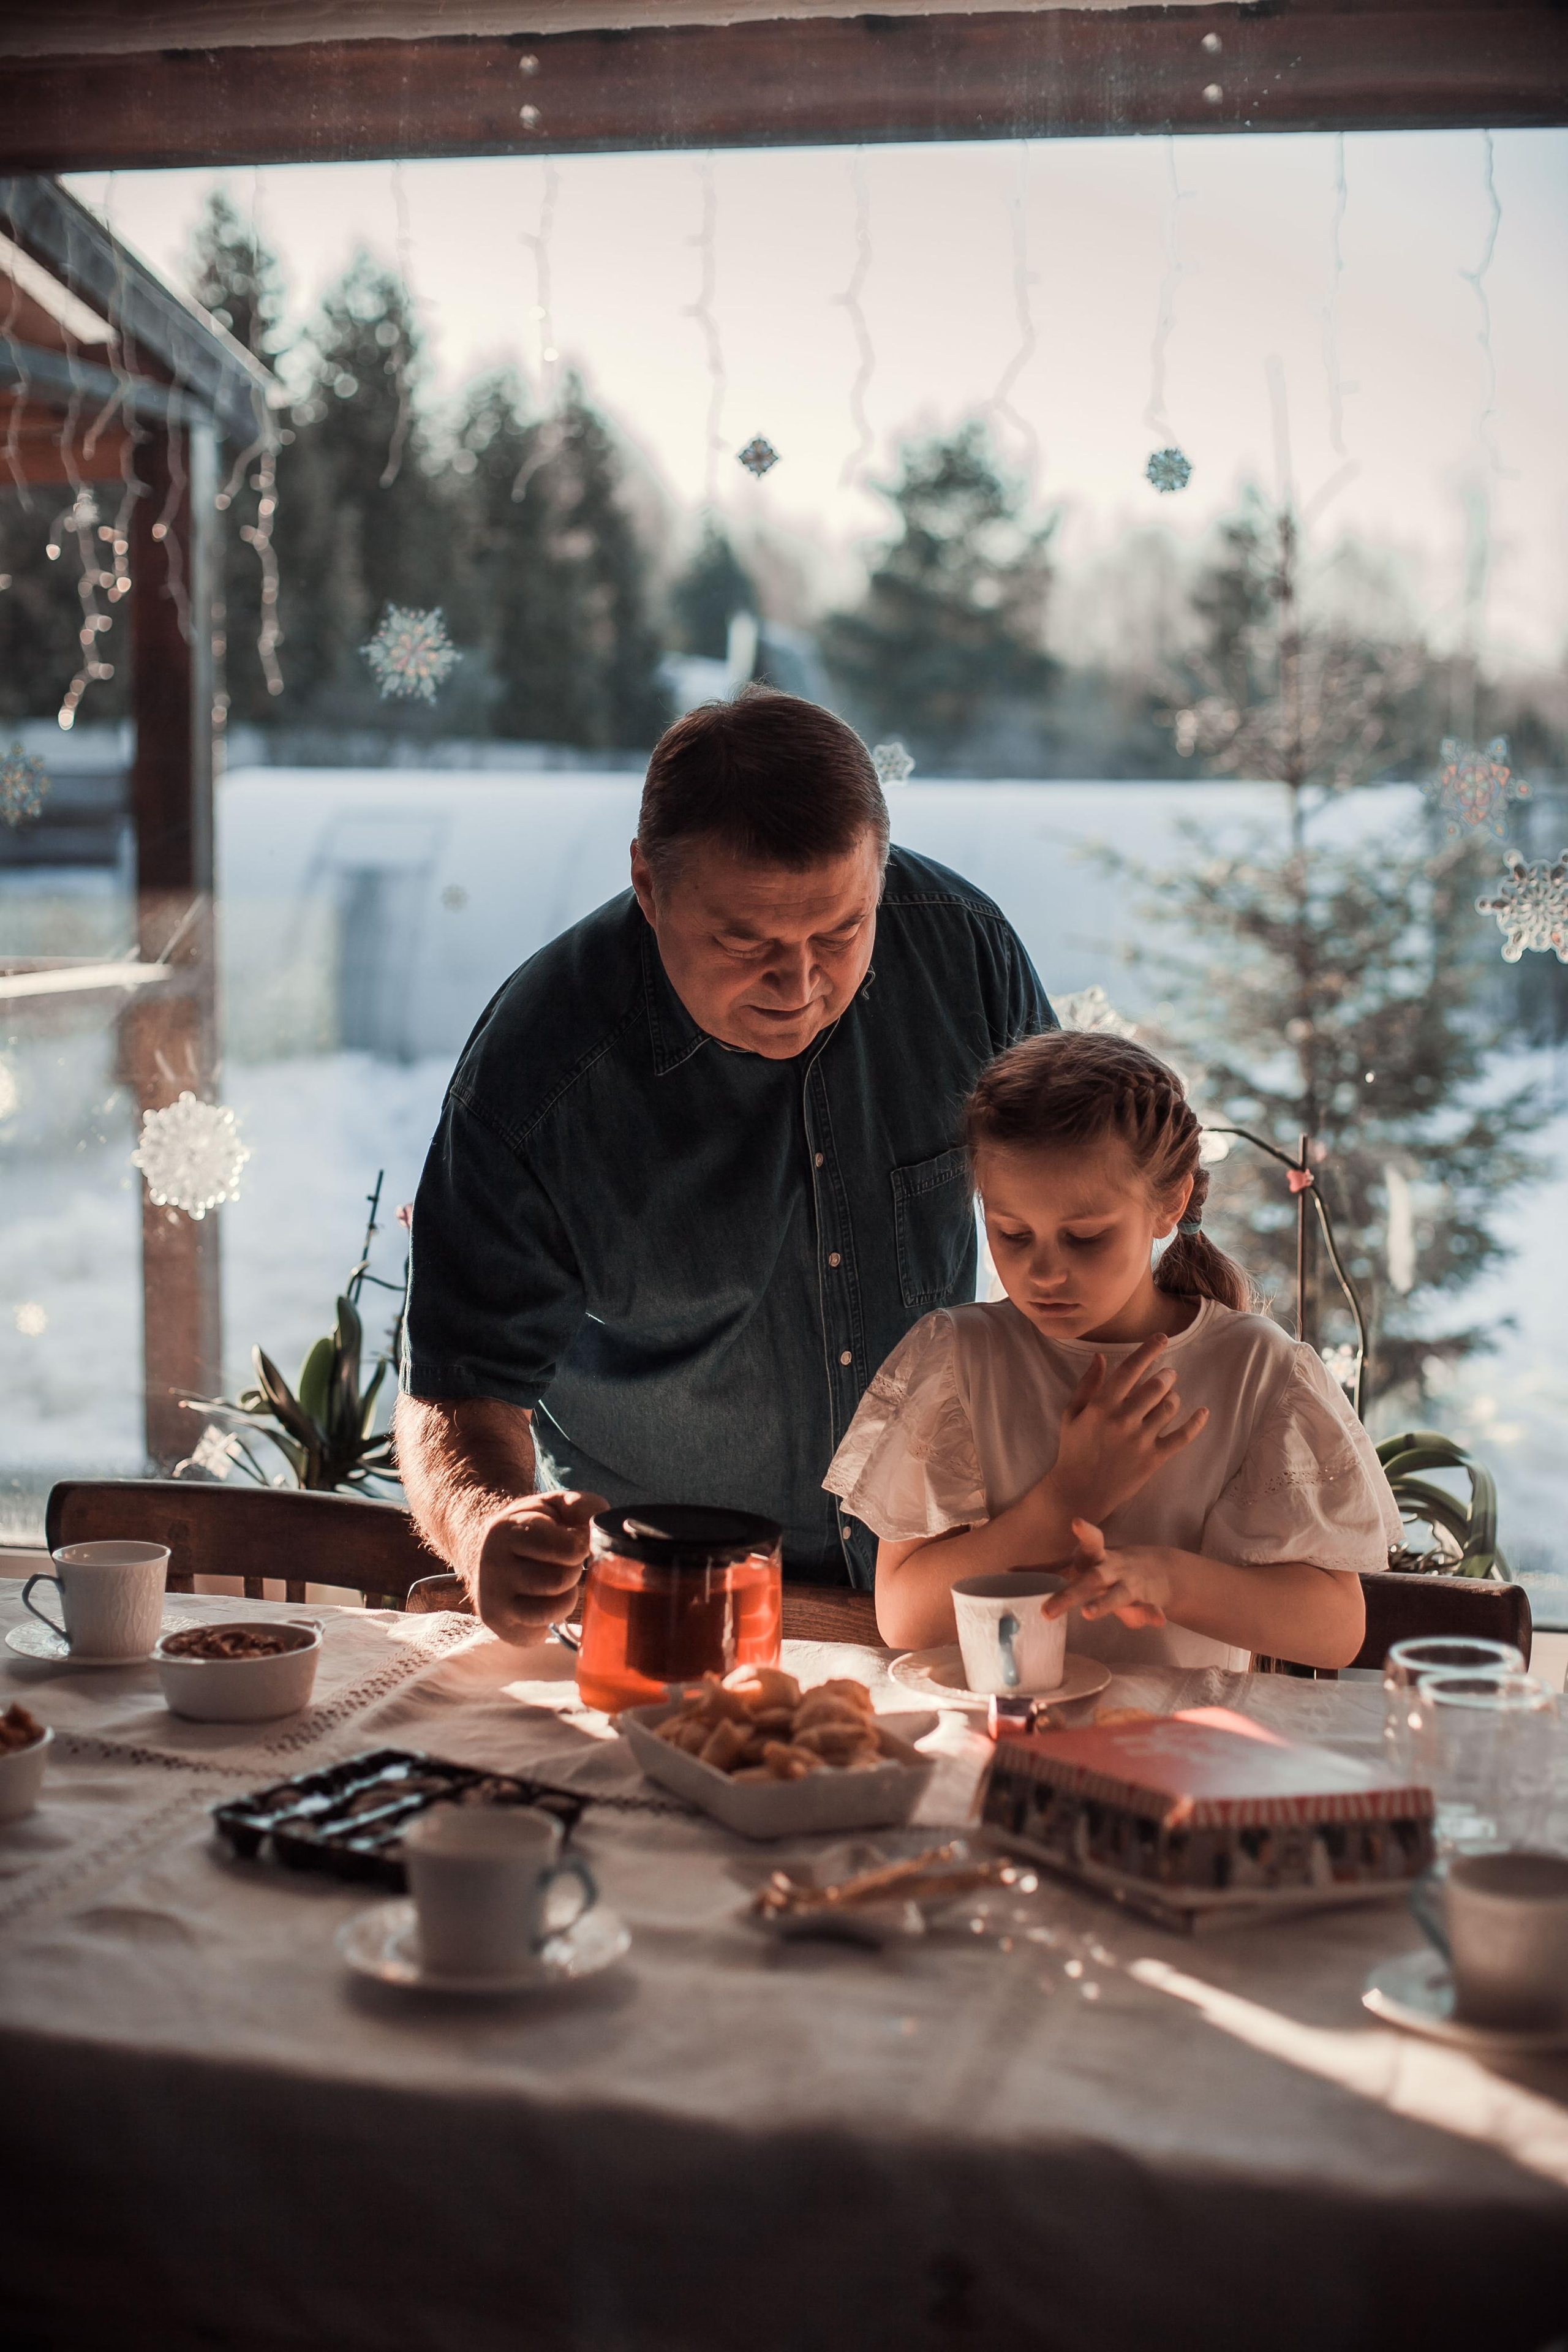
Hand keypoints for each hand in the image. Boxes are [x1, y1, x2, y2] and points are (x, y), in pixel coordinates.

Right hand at [468, 1490, 606, 1645]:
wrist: (488, 1548)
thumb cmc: (533, 1527)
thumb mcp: (556, 1505)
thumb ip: (583, 1506)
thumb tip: (596, 1530)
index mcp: (507, 1529)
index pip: (569, 1549)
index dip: (581, 1546)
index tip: (574, 1541)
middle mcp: (493, 1565)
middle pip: (562, 1580)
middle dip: (572, 1571)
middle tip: (561, 1563)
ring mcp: (492, 1599)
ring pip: (553, 1610)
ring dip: (565, 1596)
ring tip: (553, 1581)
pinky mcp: (497, 1625)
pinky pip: (540, 1632)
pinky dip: (549, 1618)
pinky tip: (540, 1600)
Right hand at [1043, 1336, 1207, 1524]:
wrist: (1079, 1491)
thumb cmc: (1073, 1449)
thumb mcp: (1071, 1413)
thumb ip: (1087, 1384)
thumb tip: (1101, 1356)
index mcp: (1101, 1405)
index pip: (1130, 1369)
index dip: (1149, 1349)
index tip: (1162, 1338)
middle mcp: (1123, 1419)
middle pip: (1157, 1385)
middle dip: (1167, 1375)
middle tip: (1168, 1374)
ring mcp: (1140, 1440)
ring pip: (1170, 1407)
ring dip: (1174, 1397)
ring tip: (1170, 1398)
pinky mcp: (1154, 1459)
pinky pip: (1182, 1437)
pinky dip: (1196, 1423)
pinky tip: (1203, 1412)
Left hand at [1044, 1517, 1171, 1629]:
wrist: (1155, 1570)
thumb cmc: (1105, 1567)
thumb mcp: (1081, 1564)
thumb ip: (1050, 1569)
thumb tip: (1008, 1572)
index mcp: (1096, 1557)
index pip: (1090, 1542)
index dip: (1084, 1533)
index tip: (1076, 1522)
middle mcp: (1112, 1568)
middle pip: (1092, 1578)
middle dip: (1069, 1594)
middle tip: (1047, 1610)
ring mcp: (1130, 1585)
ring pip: (1118, 1595)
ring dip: (1103, 1605)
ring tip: (1088, 1614)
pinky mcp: (1145, 1602)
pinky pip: (1149, 1609)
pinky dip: (1153, 1614)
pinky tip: (1157, 1619)